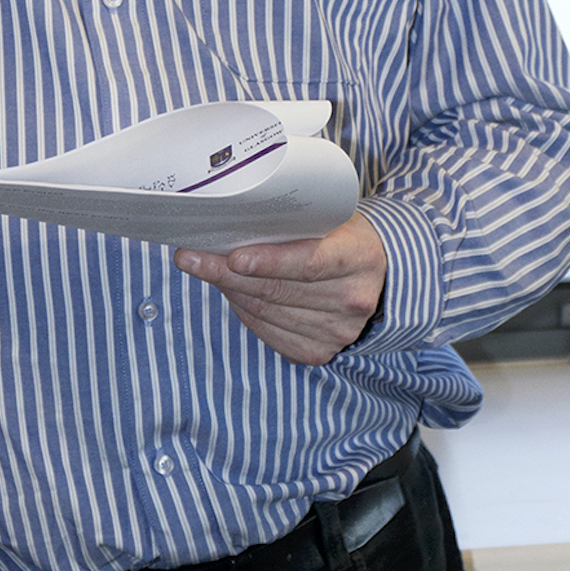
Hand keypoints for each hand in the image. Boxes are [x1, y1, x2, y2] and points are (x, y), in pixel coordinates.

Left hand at [173, 212, 387, 365]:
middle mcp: (352, 300)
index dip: (269, 262)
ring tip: (203, 267)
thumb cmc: (343, 237)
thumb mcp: (331, 218)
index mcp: (359, 257)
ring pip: (266, 312)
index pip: (309, 263)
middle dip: (225, 273)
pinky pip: (268, 333)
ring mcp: (337, 332)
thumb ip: (294, 222)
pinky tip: (231, 292)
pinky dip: (243, 311)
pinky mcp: (319, 352)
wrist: (380, 274)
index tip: (234, 256)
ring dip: (229, 290)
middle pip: (277, 290)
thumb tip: (233, 220)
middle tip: (190, 257)